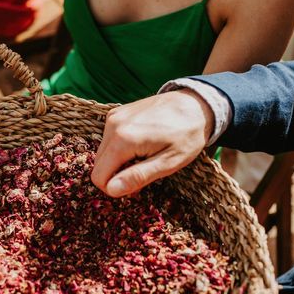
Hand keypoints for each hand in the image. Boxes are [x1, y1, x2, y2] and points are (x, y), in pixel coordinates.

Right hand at [91, 90, 214, 197]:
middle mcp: (112, 125)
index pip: (99, 177)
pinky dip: (120, 148)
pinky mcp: (116, 113)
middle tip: (144, 172)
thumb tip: (112, 190)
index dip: (114, 188)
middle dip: (117, 175)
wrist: (195, 104)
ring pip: (103, 154)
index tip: (135, 186)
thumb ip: (138, 177)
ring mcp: (113, 117)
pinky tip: (141, 145)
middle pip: (98, 166)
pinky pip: (108, 140)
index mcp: (123, 140)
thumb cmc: (187, 135)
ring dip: (119, 162)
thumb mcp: (168, 162)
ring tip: (145, 157)